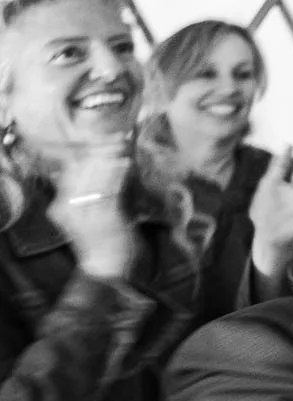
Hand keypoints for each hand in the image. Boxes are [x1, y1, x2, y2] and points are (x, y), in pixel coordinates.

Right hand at [52, 142, 134, 279]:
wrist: (104, 265)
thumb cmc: (97, 237)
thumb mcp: (84, 212)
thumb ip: (83, 191)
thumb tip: (92, 163)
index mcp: (60, 207)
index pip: (69, 173)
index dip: (84, 152)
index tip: (98, 136)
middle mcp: (67, 209)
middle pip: (80, 172)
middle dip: (99, 151)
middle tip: (114, 135)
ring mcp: (84, 215)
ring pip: (94, 179)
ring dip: (109, 159)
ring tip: (121, 145)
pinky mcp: (102, 219)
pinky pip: (108, 191)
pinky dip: (116, 175)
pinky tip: (124, 163)